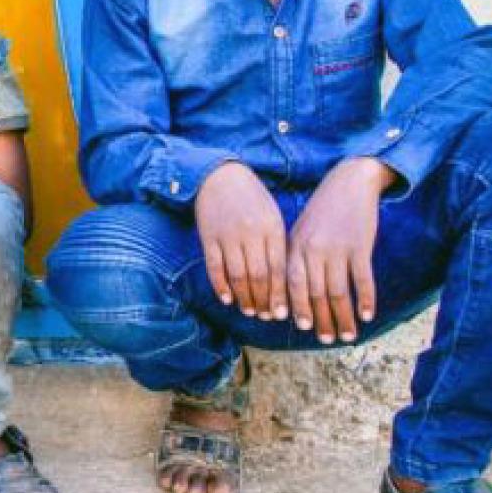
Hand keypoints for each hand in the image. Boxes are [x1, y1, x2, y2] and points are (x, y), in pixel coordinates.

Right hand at [195, 162, 287, 320]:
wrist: (220, 175)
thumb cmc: (252, 199)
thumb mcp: (272, 216)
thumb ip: (277, 245)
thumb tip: (282, 282)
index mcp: (271, 228)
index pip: (278, 269)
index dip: (279, 295)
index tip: (281, 314)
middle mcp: (251, 233)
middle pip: (258, 276)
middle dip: (262, 301)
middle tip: (265, 317)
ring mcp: (228, 236)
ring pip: (237, 275)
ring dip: (243, 297)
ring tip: (249, 310)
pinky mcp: (208, 237)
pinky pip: (215, 267)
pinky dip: (221, 286)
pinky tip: (227, 298)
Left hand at [287, 157, 394, 342]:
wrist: (348, 183)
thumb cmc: (322, 211)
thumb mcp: (301, 231)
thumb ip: (296, 258)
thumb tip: (293, 293)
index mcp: (294, 247)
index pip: (291, 284)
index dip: (295, 307)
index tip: (299, 327)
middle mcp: (313, 250)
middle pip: (315, 293)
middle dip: (320, 320)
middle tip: (326, 340)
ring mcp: (337, 249)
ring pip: (338, 292)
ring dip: (343, 317)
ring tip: (348, 335)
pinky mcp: (360, 247)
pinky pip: (362, 280)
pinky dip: (365, 300)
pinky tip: (367, 316)